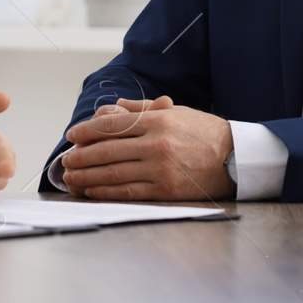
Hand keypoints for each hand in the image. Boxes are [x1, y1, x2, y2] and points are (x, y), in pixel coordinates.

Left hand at [59, 97, 234, 200]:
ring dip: (87, 176)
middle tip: (66, 161)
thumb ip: (138, 111)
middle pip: (107, 150)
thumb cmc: (203, 133)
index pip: (113, 124)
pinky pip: (127, 192)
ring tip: (71, 177)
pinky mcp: (165, 191)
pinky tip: (92, 190)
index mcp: (158, 120)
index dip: (87, 131)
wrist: (237, 158)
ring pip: (113, 173)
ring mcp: (160, 169)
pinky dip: (105, 191)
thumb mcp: (174, 113)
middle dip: (81, 156)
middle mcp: (157, 144)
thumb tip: (106, 111)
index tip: (72, 136)